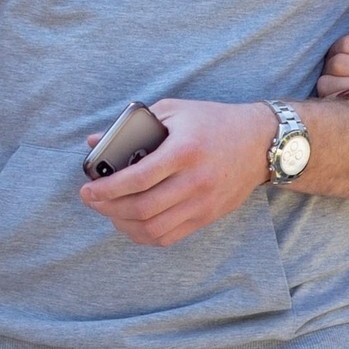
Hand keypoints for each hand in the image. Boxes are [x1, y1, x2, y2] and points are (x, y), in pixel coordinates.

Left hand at [79, 98, 274, 245]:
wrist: (260, 142)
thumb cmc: (213, 122)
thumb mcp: (174, 111)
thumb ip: (133, 125)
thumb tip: (95, 142)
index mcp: (184, 150)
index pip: (137, 178)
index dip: (106, 188)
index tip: (87, 190)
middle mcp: (194, 180)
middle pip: (142, 208)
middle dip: (108, 208)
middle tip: (93, 201)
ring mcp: (203, 202)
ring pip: (153, 229)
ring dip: (123, 225)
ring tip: (111, 212)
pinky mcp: (207, 216)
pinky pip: (168, 237)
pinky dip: (144, 236)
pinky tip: (132, 224)